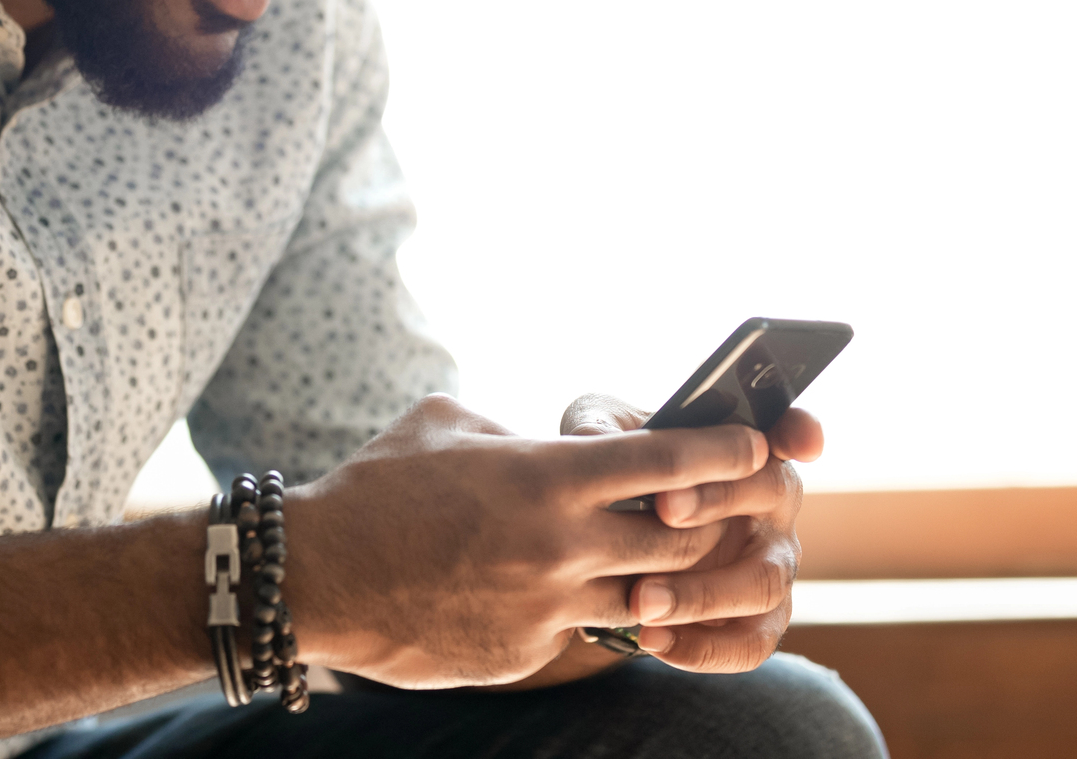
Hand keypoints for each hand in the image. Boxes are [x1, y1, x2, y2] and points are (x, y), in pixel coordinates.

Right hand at [278, 394, 769, 688]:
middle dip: (717, 524)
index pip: (669, 460)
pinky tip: (563, 594)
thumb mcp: (449, 423)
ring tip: (659, 559)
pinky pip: (581, 632)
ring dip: (661, 579)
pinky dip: (586, 609)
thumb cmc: (377, 485)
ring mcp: (547, 607)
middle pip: (683, 541)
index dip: (723, 450)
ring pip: (646, 598)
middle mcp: (561, 544)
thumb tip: (555, 444)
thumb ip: (519, 434)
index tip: (759, 444)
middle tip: (729, 510)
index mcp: (548, 475)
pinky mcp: (527, 654)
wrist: (317, 576)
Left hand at [561, 392, 821, 673]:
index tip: (802, 441)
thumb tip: (589, 437)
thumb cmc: (619, 479)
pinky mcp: (758, 621)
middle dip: (718, 499)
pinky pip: (749, 644)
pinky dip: (704, 649)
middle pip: (771, 493)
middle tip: (663, 508)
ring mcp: (772, 565)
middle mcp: (772, 505)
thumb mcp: (606, 443)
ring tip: (641, 599)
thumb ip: (600, 430)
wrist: (609, 551)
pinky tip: (652, 639)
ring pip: (762, 581)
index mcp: (746, 451)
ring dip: (703, 593)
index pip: (790, 430)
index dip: (802, 431)